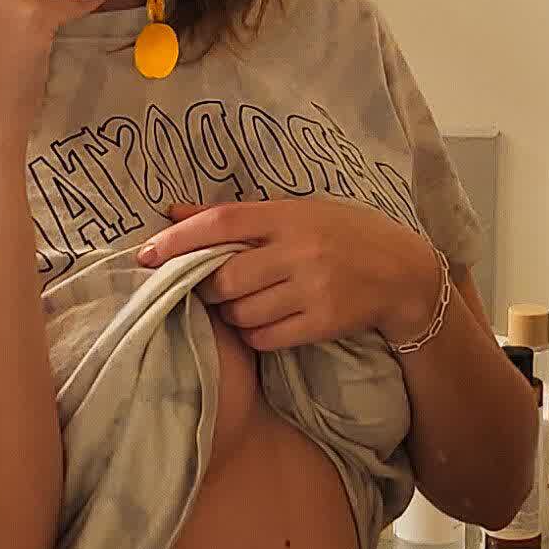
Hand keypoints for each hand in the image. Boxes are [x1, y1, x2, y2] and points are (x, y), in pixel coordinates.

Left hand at [134, 197, 443, 352]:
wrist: (403, 272)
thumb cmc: (342, 234)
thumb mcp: (296, 211)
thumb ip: (237, 215)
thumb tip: (172, 211)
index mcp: (290, 215)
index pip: (223, 222)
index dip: (179, 239)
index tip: (145, 254)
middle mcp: (299, 250)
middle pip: (225, 278)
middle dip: (208, 288)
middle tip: (214, 287)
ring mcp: (312, 288)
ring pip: (241, 312)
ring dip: (230, 313)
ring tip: (244, 303)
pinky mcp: (322, 322)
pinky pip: (264, 337)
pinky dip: (253, 334)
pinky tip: (263, 321)